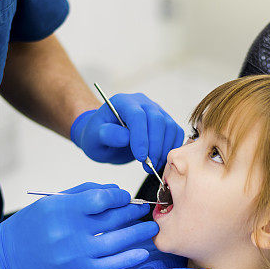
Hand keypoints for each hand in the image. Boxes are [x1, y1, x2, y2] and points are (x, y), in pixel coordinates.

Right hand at [0, 182, 158, 268]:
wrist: (7, 257)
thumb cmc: (31, 225)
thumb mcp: (51, 201)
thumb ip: (83, 193)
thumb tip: (116, 191)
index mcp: (62, 208)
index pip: (101, 199)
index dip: (120, 197)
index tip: (126, 197)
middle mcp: (69, 230)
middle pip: (112, 219)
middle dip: (133, 212)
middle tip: (144, 209)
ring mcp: (75, 253)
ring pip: (117, 241)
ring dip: (138, 233)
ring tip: (151, 227)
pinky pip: (110, 265)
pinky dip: (129, 259)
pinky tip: (143, 253)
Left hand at [70, 92, 185, 172]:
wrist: (106, 136)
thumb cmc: (98, 136)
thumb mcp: (94, 138)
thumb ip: (106, 134)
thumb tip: (126, 137)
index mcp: (123, 102)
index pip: (137, 116)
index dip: (141, 137)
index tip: (140, 157)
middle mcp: (142, 103)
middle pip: (157, 120)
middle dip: (154, 146)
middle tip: (148, 166)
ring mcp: (156, 111)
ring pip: (169, 127)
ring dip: (164, 149)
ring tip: (152, 166)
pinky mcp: (165, 121)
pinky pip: (176, 132)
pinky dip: (171, 148)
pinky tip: (160, 160)